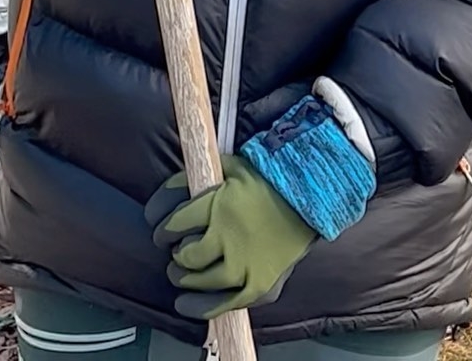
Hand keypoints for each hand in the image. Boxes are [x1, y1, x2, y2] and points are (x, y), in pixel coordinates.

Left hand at [144, 156, 314, 319]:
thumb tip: (176, 185)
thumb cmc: (270, 178)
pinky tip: (185, 302)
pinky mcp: (258, 284)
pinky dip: (201, 306)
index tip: (160, 226)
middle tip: (173, 250)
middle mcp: (228, 235)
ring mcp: (244, 263)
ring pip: (200, 279)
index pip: (174, 222)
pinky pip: (224, 302)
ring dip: (183, 277)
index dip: (160, 225)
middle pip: (185, 253)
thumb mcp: (233, 165)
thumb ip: (204, 173)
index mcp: (218, 203)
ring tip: (180, 271)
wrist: (311, 197)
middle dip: (173, 252)